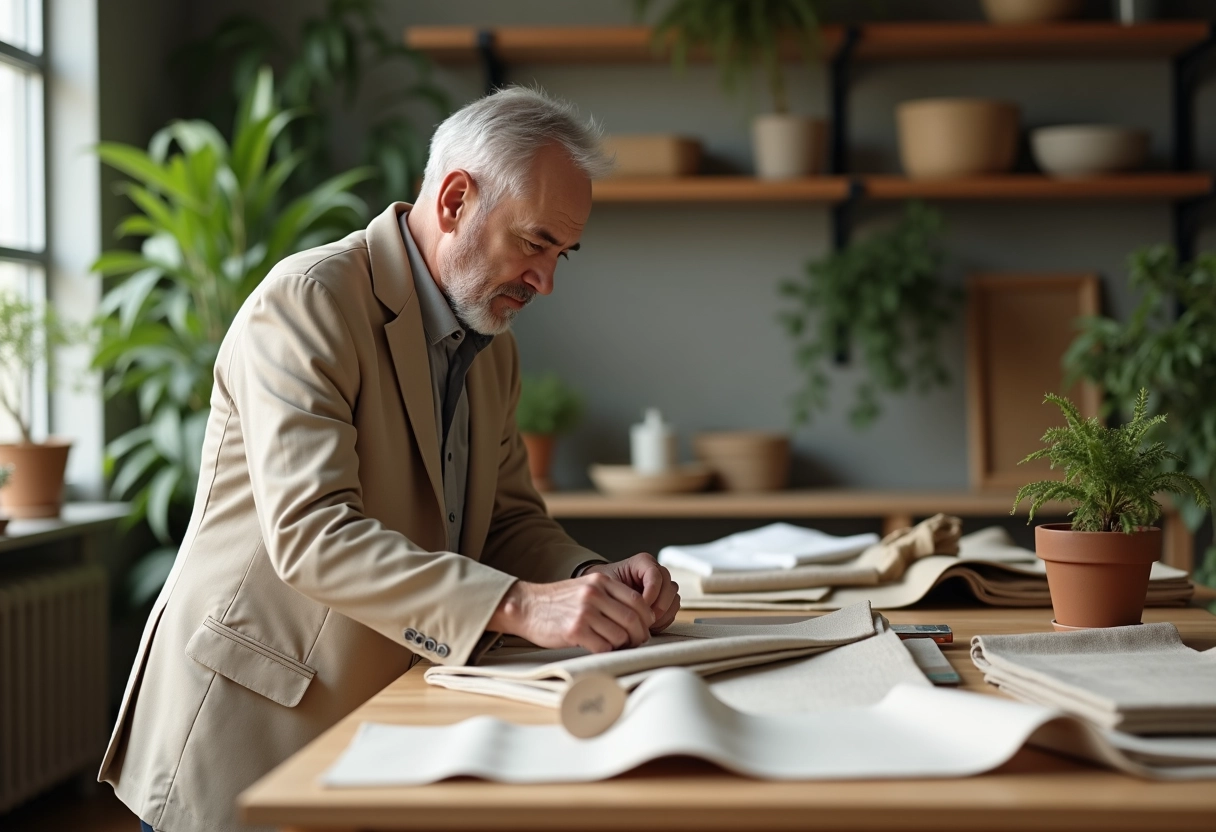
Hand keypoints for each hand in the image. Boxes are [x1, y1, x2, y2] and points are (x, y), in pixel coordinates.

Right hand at [488, 572, 655, 652]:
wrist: (526, 606)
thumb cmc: (557, 602)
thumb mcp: (585, 588)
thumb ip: (609, 597)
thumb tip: (638, 618)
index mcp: (600, 581)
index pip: (637, 600)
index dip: (645, 618)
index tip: (644, 627)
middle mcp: (594, 594)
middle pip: (632, 619)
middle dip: (639, 635)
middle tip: (636, 642)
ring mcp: (584, 612)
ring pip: (620, 635)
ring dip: (621, 645)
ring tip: (614, 645)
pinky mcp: (574, 631)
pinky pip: (603, 647)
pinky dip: (606, 651)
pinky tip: (598, 648)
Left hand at [584, 553, 679, 633]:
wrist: (602, 595)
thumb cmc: (602, 586)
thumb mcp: (606, 584)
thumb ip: (619, 590)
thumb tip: (633, 605)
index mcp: (643, 562)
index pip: (656, 575)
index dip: (652, 592)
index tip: (641, 605)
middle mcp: (656, 572)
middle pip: (669, 587)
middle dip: (659, 605)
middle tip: (645, 618)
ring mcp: (663, 587)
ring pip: (674, 599)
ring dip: (662, 614)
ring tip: (646, 623)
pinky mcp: (665, 601)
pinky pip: (673, 611)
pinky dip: (664, 620)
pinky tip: (650, 625)